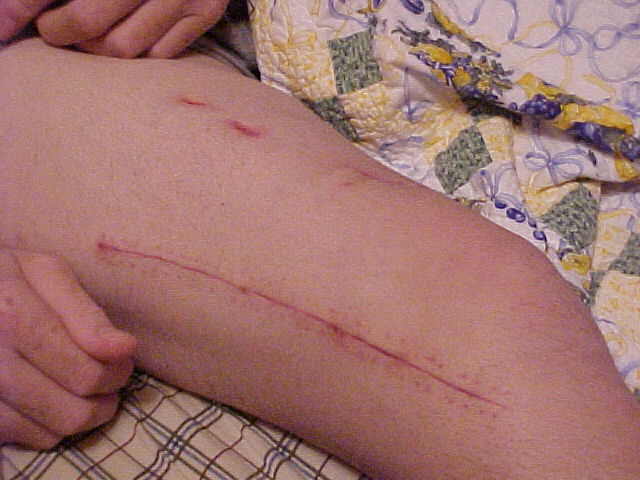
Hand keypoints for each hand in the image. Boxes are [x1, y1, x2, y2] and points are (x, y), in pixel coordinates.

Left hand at [0, 0, 230, 57]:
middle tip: (53, 29)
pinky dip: (137, 54)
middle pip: (87, 20)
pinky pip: (159, 55)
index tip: (1, 28)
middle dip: (59, 32)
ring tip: (91, 35)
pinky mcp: (203, 12)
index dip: (18, 8)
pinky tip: (127, 36)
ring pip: (123, 47)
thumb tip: (3, 18)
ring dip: (96, 49)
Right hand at [0, 249, 136, 448]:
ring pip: (51, 430)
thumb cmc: (6, 277)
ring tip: (89, 391)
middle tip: (112, 379)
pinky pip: (25, 438)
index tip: (124, 361)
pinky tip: (55, 399)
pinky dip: (50, 426)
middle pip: (70, 408)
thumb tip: (125, 348)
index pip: (83, 371)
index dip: (115, 373)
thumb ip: (86, 313)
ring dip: (82, 416)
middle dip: (104, 398)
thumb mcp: (46, 273)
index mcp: (12, 316)